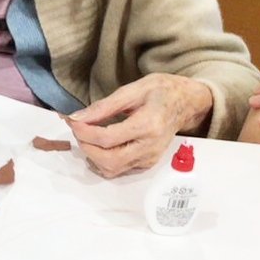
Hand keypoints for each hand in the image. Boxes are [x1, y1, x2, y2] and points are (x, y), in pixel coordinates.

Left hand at [67, 73, 212, 177]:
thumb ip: (104, 106)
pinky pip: (118, 170)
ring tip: (87, 136)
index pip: (107, 138)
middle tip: (78, 129)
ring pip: (111, 169)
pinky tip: (98, 144)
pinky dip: (102, 161)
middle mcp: (150, 147)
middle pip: (108, 160)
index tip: (73, 121)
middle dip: (86, 146)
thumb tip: (77, 117)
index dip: (84, 132)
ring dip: (92, 155)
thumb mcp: (133, 89)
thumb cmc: (161, 91)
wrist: (186, 103)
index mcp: (148, 125)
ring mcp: (149, 158)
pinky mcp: (147, 164)